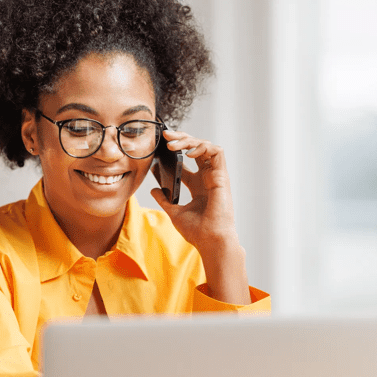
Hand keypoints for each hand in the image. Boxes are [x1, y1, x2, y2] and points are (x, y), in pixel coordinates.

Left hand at [150, 129, 238, 250]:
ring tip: (172, 144)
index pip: (188, 160)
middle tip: (165, 136)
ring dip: (189, 141)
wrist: (210, 241)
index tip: (161, 146)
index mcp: (198, 185)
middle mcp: (207, 178)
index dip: (177, 150)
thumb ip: (165, 200)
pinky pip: (216, 152)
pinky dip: (202, 147)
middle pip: (196, 149)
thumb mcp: (175, 212)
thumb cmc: (198, 231)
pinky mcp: (221, 176)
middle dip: (182, 139)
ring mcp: (215, 176)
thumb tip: (155, 190)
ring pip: (206, 146)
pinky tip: (189, 152)